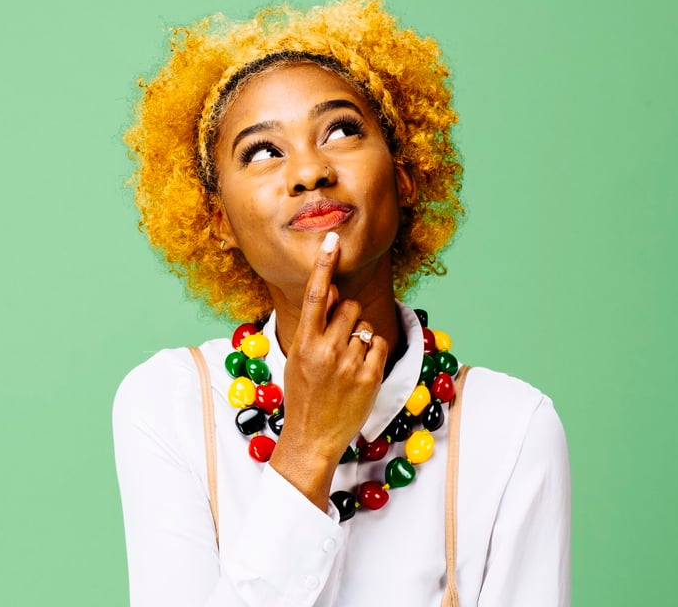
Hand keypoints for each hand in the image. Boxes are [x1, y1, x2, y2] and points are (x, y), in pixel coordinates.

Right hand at [268, 232, 389, 503]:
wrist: (312, 437)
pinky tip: (360, 369)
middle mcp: (326, 350)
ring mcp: (349, 364)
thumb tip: (331, 290)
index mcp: (303, 342)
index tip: (331, 240)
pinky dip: (373, 352)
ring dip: (360, 335)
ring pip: (365, 325)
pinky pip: (379, 345)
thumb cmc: (303, 394)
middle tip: (339, 338)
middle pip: (348, 306)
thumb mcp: (297, 357)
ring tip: (346, 360)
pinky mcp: (370, 377)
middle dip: (347, 315)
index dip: (323, 264)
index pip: (315, 294)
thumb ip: (314, 324)